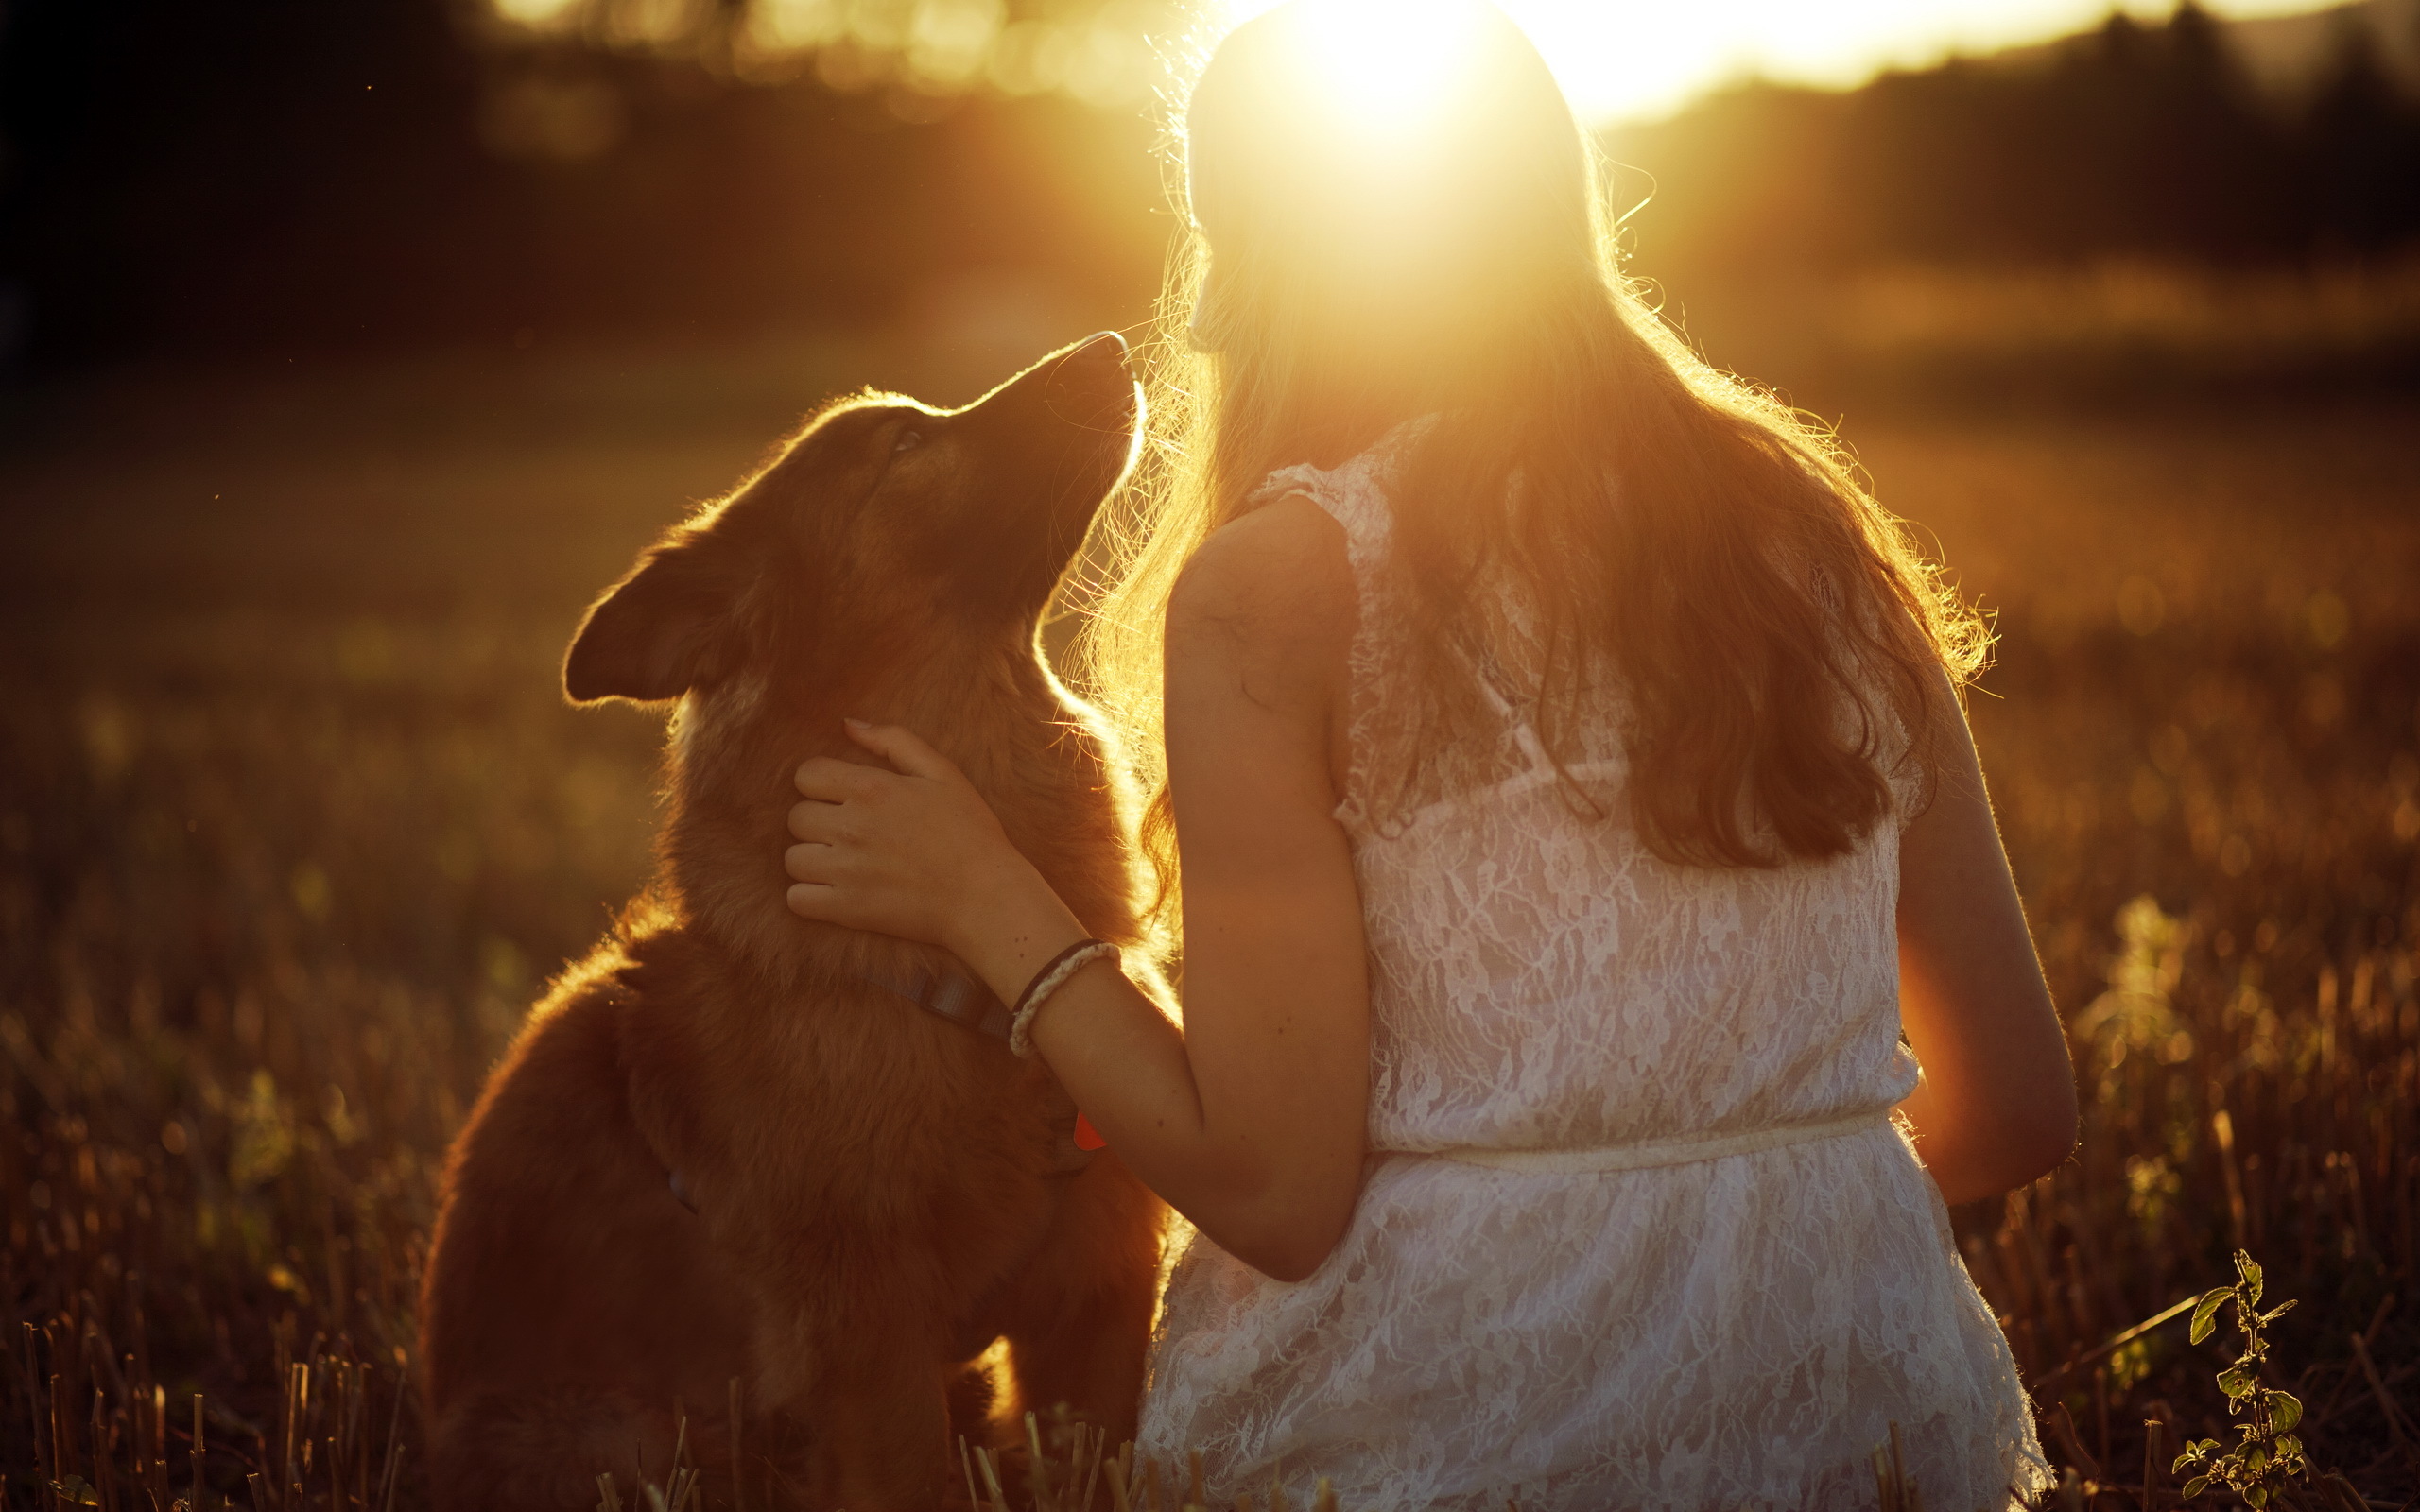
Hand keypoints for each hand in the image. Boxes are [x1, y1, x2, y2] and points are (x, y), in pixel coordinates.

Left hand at [783, 720, 1038, 955]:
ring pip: (793, 859)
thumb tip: (847, 724)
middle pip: (797, 817)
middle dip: (817, 823)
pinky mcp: (847, 909)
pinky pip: (797, 899)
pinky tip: (836, 892)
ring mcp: (847, 870)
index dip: (821, 784)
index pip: (806, 775)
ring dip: (812, 860)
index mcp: (872, 789)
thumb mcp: (943, 773)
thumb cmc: (970, 832)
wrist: (986, 897)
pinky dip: (809, 897)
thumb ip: (894, 741)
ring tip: (843, 864)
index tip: (843, 799)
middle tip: (849, 834)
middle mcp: (852, 827)